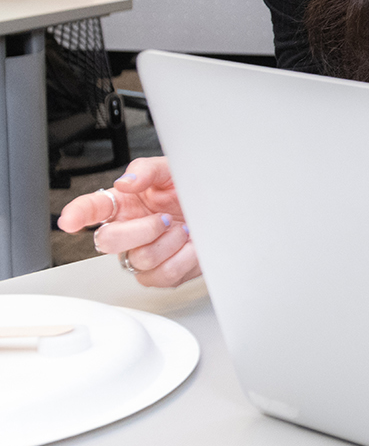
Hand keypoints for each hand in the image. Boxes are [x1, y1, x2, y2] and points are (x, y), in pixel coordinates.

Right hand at [57, 157, 200, 287]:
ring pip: (140, 259)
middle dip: (141, 229)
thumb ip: (146, 170)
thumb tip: (126, 182)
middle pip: (108, 241)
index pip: (90, 209)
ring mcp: (142, 255)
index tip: (69, 221)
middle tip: (164, 218)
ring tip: (184, 229)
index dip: (77, 214)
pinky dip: (184, 258)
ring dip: (169, 242)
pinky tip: (191, 246)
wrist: (221, 211)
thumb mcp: (170, 170)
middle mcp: (127, 232)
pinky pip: (164, 275)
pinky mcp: (161, 274)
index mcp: (122, 204)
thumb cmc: (191, 191)